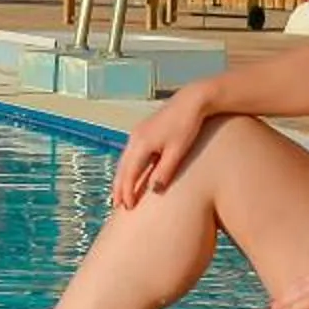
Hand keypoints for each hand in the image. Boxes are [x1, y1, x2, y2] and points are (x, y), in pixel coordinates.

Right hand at [111, 92, 210, 208]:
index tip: (128, 208)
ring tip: (120, 194)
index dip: (127, 192)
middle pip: (122, 168)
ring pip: (124, 160)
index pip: (129, 174)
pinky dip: (127, 167)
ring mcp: (137, 133)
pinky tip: (130, 174)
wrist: (191, 101)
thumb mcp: (177, 152)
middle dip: (118, 187)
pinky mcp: (143, 130)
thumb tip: (153, 191)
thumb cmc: (187, 126)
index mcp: (141, 144)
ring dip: (121, 178)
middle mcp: (135, 138)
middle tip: (117, 206)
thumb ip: (164, 172)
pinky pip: (129, 153)